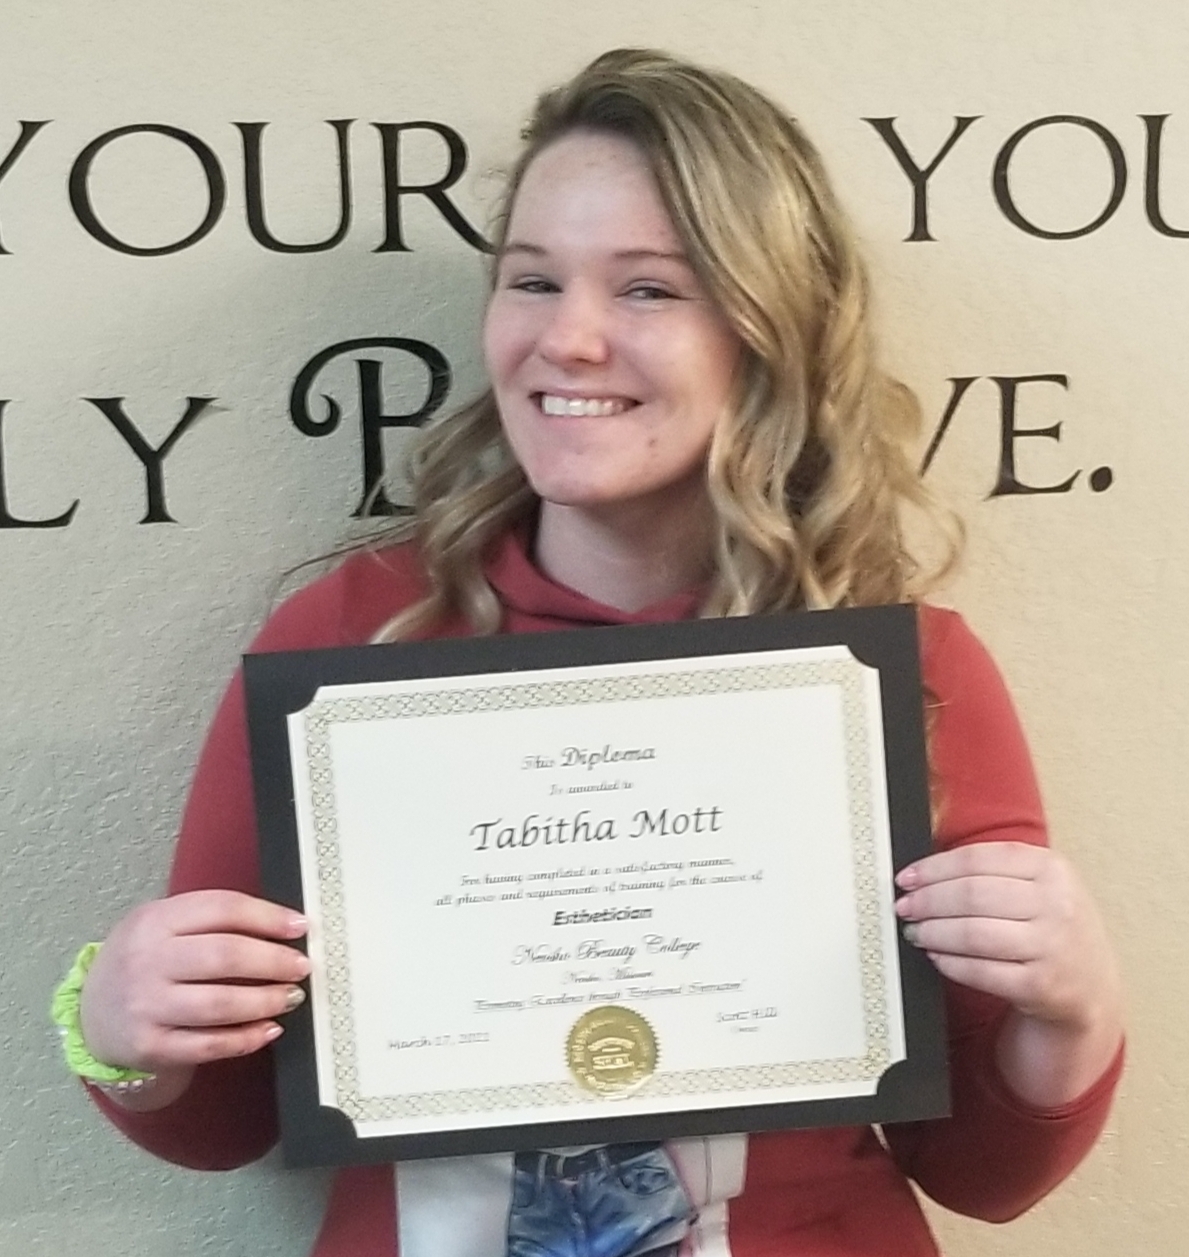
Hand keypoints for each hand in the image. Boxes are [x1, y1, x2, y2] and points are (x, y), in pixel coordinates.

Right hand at [80, 890, 310, 1082]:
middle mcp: (147, 961)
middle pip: (225, 956)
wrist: (92, 1013)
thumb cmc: (145, 961)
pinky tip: (269, 1029)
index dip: (268, 916)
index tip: (300, 926)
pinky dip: (247, 1038)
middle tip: (302, 966)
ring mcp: (146, 1006)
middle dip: (274, 961)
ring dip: (266, 1001)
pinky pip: (210, 1045)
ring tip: (291, 996)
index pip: (223, 909)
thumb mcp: (164, 925)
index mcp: (155, 920)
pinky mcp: (150, 1047)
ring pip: (221, 1004)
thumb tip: (283, 924)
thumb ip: (212, 921)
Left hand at [895, 841, 1122, 1104]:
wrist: (1091, 986)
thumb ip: (991, 870)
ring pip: (972, 933)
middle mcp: (1057, 904)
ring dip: (933, 932)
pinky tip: (937, 957)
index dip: (933, 869)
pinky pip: (981, 972)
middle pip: (971, 895)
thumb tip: (922, 873)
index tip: (906, 878)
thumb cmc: (1050, 926)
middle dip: (927, 901)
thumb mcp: (1039, 885)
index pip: (976, 859)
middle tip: (904, 907)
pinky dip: (950, 963)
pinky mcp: (1042, 986)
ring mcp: (1052, 946)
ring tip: (916, 932)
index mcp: (1051, 868)